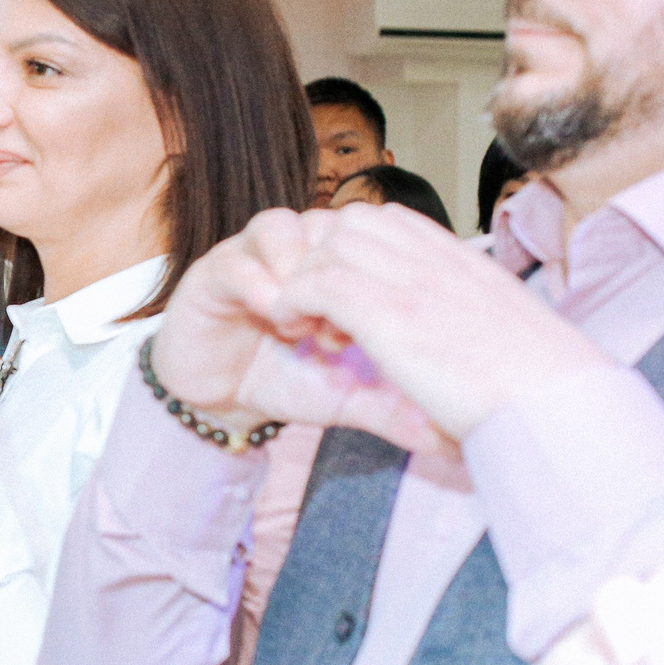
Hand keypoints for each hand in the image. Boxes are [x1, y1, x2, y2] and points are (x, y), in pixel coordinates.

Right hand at [147, 209, 446, 454]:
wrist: (221, 402)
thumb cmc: (288, 383)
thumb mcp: (349, 398)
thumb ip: (393, 406)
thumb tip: (449, 440)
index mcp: (338, 268)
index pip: (371, 237)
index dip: (375, 276)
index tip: (376, 330)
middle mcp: (298, 250)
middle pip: (330, 224)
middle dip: (338, 274)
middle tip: (337, 330)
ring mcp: (254, 255)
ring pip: (284, 225)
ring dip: (298, 273)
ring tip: (301, 325)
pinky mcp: (213, 270)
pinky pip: (238, 258)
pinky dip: (258, 285)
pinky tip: (272, 317)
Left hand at [268, 201, 607, 441]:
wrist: (558, 409)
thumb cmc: (542, 389)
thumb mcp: (508, 338)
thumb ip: (475, 323)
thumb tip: (468, 343)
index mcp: (465, 264)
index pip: (394, 221)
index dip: (360, 252)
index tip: (356, 299)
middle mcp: (438, 261)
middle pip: (353, 221)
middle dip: (326, 259)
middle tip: (328, 313)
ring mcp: (412, 280)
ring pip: (327, 245)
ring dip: (308, 282)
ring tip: (316, 329)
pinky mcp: (386, 311)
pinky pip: (314, 282)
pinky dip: (295, 303)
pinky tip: (304, 335)